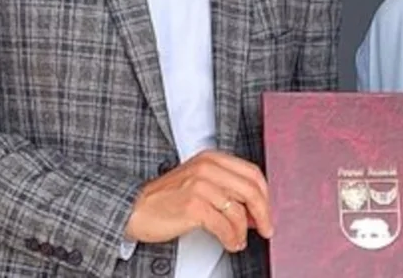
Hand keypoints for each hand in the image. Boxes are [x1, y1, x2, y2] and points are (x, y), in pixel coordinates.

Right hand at [124, 149, 272, 251]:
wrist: (136, 208)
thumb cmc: (168, 198)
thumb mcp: (200, 182)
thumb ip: (226, 188)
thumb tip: (255, 210)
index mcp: (212, 158)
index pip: (252, 172)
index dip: (265, 195)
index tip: (267, 211)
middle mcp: (208, 167)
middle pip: (251, 190)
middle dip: (263, 213)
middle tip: (266, 229)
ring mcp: (200, 185)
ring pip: (239, 210)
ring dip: (244, 231)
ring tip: (239, 240)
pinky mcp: (193, 205)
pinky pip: (224, 225)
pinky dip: (232, 238)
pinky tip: (231, 243)